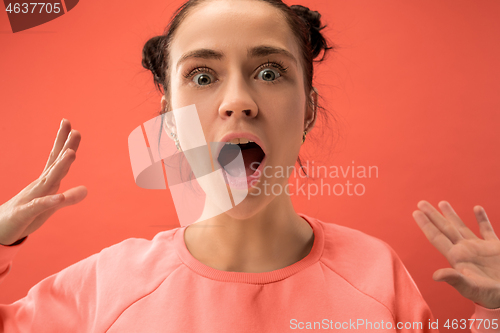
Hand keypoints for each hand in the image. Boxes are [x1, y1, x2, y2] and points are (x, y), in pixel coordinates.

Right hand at [0, 119, 87, 245]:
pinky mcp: (24, 213)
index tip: (70, 124)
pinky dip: (49, 201)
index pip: (55, 159)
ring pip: (47, 181)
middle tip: (77, 131)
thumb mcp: (50, 207)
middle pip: (54, 164)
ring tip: (72, 153)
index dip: (63, 142)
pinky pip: (38, 206)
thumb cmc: (26, 215)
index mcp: (45, 182)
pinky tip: (60, 196)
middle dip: (65, 147)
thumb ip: (68, 198)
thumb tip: (86, 189)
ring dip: (60, 167)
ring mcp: (31, 198)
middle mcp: (38, 186)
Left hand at [413, 200, 499, 308]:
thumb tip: (435, 276)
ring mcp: (480, 248)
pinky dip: (482, 219)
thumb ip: (454, 279)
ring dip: (452, 215)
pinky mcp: (496, 248)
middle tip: (421, 202)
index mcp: (457, 257)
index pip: (436, 237)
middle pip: (445, 228)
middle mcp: (465, 250)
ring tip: (442, 202)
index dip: (426, 225)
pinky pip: (487, 230)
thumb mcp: (471, 288)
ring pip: (462, 227)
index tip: (415, 212)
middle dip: (433, 216)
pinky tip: (477, 208)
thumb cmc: (489, 296)